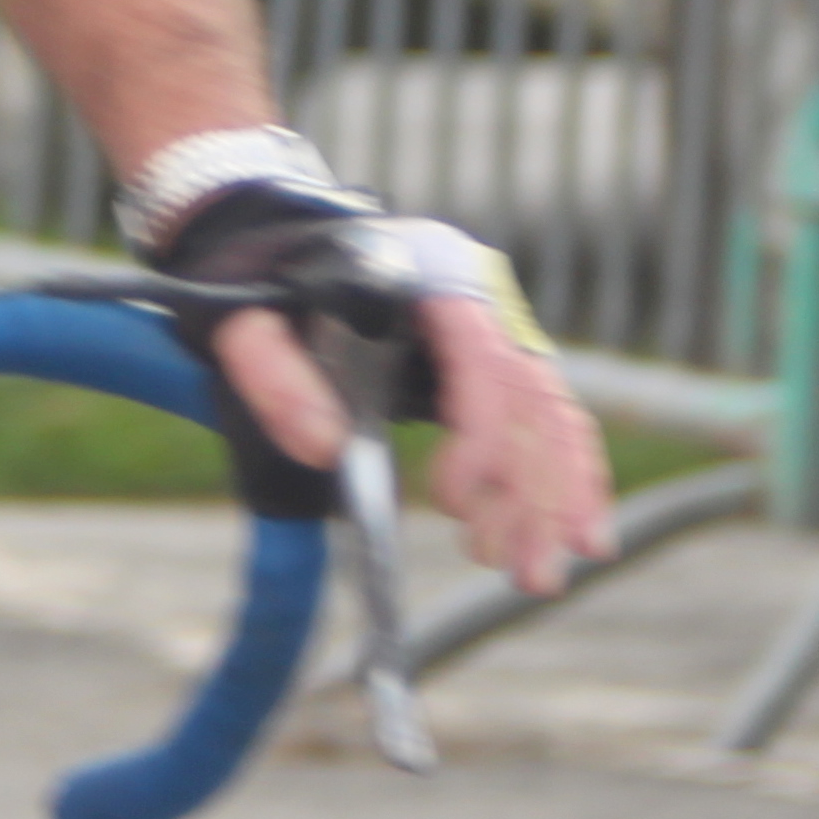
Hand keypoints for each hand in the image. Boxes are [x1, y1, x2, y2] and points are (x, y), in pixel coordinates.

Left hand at [197, 223, 612, 596]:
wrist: (277, 242)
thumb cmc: (265, 286)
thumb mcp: (245, 323)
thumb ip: (276, 380)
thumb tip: (327, 451)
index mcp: (428, 276)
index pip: (484, 360)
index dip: (482, 438)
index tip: (449, 503)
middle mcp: (478, 297)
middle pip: (532, 399)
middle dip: (537, 493)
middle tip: (526, 574)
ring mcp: (494, 326)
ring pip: (550, 414)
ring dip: (556, 499)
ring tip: (536, 576)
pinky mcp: (494, 359)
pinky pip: (547, 417)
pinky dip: (565, 474)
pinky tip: (573, 532)